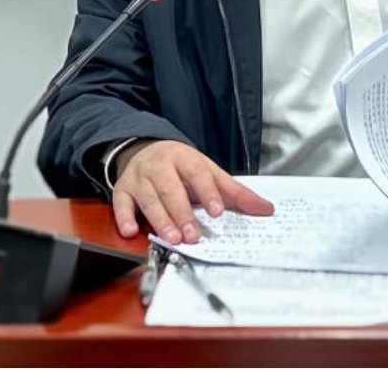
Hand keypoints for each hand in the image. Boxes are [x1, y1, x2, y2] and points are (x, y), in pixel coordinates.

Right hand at [111, 140, 273, 243]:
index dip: (208, 192)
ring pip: (148, 198)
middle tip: (193, 236)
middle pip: (171, 189)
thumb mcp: (209, 172)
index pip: (198, 173)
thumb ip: (235, 193)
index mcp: (185, 158)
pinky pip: (120, 202)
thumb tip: (267, 209)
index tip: (216, 212)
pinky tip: (130, 231)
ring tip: (172, 238)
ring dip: (160, 219)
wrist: (146, 149)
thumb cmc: (182, 167)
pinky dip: (124, 217)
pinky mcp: (122, 189)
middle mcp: (160, 165)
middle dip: (182, 213)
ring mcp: (139, 177)